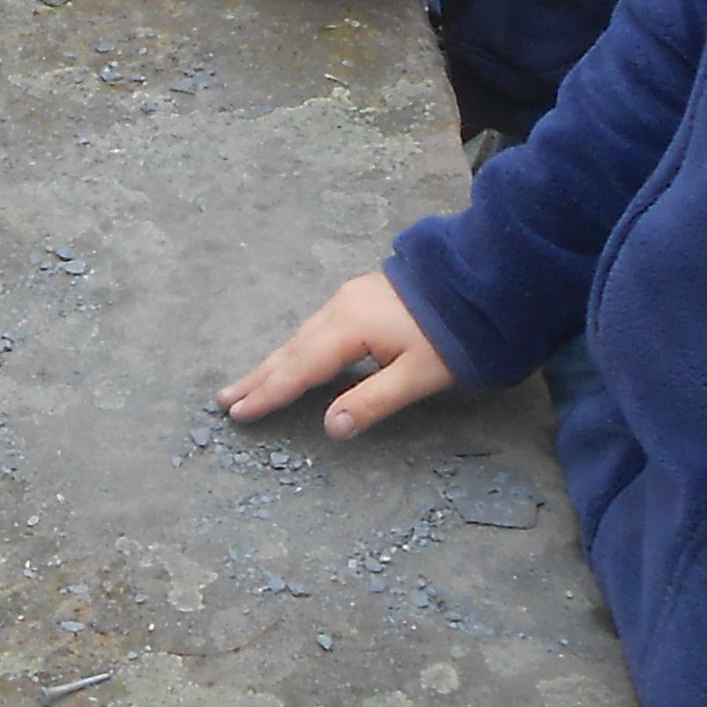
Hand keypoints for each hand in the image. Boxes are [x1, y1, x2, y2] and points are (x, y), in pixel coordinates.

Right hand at [221, 268, 456, 439]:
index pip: (300, 368)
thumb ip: (372, 402)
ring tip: (249, 383)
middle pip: (292, 350)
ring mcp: (351, 298)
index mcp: (350, 327)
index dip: (268, 393)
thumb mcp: (418, 375)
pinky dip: (296, 349)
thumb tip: (329, 427)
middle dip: (259, 377)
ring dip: (274, 362)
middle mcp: (341, 308)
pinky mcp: (362, 296)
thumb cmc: (455, 333)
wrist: (482, 280)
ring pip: (302, 336)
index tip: (238, 412)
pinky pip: (316, 327)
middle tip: (224, 399)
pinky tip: (294, 357)